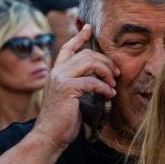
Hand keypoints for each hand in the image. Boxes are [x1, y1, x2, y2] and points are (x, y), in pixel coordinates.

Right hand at [31, 25, 115, 148]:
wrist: (48, 136)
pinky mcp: (67, 88)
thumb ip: (78, 83)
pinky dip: (105, 87)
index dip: (79, 36)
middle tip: (115, 73)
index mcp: (56, 72)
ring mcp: (60, 79)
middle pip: (85, 53)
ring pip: (89, 62)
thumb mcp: (69, 97)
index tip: (89, 27)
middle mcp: (56, 72)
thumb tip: (98, 78)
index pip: (68, 47)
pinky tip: (109, 94)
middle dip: (105, 60)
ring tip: (113, 83)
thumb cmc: (62, 120)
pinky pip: (93, 81)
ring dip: (106, 71)